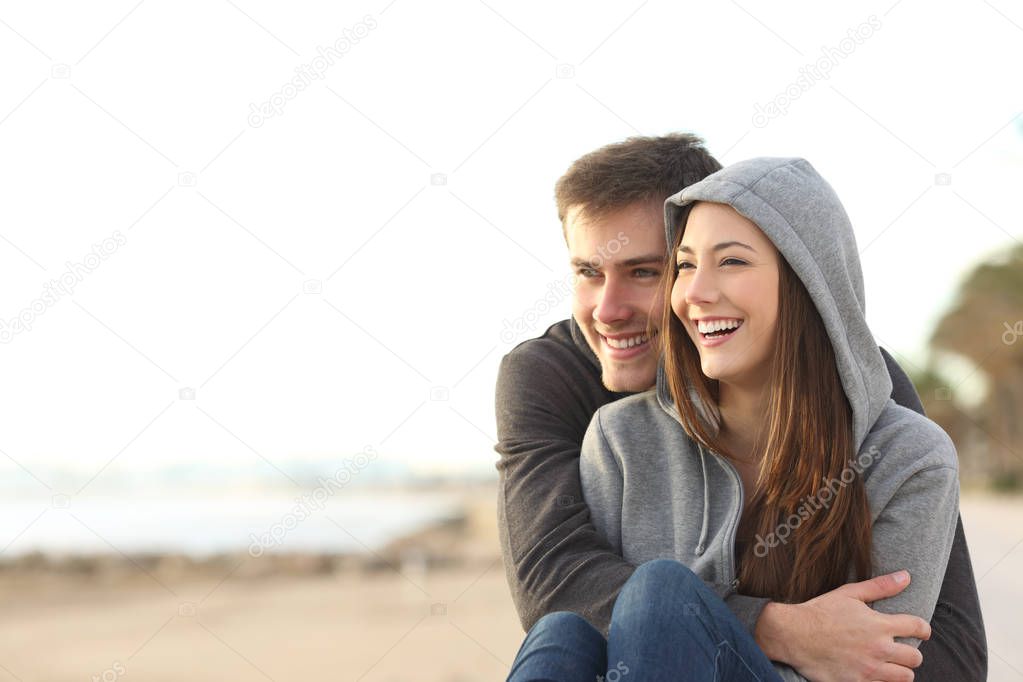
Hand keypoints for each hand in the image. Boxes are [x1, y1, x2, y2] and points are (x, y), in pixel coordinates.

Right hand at [755, 570, 930, 681]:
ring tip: (890, 663)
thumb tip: (906, 576)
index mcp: (880, 625)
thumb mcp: (849, 594)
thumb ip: (880, 587)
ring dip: (901, 670)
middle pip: (915, 658)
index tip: (920, 630)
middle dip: (911, 652)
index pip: (917, 628)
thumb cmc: (820, 612)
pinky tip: (873, 671)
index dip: (923, 629)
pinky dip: (883, 680)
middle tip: (900, 648)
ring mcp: (869, 669)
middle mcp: (879, 649)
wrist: (793, 635)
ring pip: (905, 677)